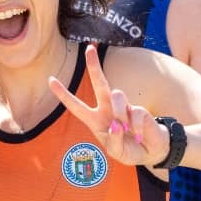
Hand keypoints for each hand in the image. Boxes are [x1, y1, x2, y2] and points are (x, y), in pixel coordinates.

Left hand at [48, 44, 169, 166]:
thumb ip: (113, 140)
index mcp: (95, 119)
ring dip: (121, 115)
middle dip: (94, 65)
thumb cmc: (128, 151)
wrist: (150, 152)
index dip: (63, 94)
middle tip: (89, 48)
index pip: (76, 105)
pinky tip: (138, 136)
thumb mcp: (116, 152)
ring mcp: (124, 107)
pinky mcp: (140, 110)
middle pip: (99, 83)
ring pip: (117, 95)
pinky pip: (136, 113)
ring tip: (127, 132)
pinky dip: (136, 128)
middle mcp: (108, 109)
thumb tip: (117, 123)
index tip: (50, 80)